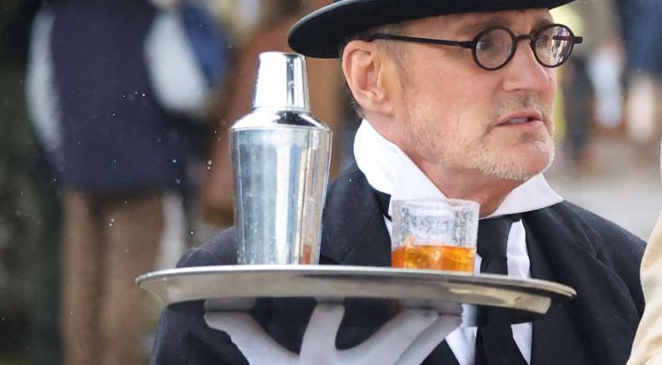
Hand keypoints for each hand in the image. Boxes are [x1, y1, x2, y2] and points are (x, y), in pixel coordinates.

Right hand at [205, 302, 454, 364]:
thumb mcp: (267, 364)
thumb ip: (246, 335)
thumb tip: (211, 309)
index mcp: (312, 364)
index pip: (318, 340)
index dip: (325, 322)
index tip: (333, 303)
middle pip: (379, 352)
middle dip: (403, 330)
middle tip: (422, 306)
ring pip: (409, 356)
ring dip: (431, 331)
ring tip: (451, 304)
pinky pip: (417, 362)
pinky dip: (434, 341)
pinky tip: (450, 317)